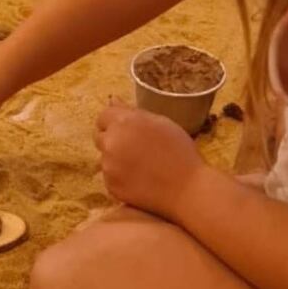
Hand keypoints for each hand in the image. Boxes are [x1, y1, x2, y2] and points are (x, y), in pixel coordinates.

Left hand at [94, 104, 205, 218]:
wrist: (187, 189)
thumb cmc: (180, 151)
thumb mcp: (161, 122)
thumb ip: (132, 112)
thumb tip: (112, 100)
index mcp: (123, 123)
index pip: (103, 116)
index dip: (114, 122)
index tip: (127, 129)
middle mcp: (110, 143)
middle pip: (100, 137)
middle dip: (112, 139)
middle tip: (135, 148)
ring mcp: (108, 166)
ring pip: (105, 158)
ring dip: (116, 159)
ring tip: (140, 165)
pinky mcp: (110, 185)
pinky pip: (109, 176)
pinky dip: (119, 176)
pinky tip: (139, 179)